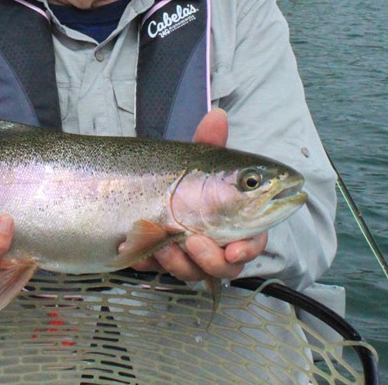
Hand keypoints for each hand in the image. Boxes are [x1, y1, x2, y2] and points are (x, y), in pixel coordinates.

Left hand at [128, 108, 266, 280]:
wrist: (145, 184)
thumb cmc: (188, 177)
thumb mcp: (198, 158)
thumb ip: (210, 141)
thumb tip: (217, 115)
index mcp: (236, 222)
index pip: (252, 244)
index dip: (247, 251)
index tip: (233, 251)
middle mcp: (217, 244)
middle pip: (225, 268)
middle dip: (209, 259)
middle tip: (192, 241)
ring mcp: (190, 256)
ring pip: (192, 273)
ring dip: (177, 261)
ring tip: (160, 242)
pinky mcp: (163, 260)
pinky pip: (157, 270)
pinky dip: (146, 260)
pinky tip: (134, 249)